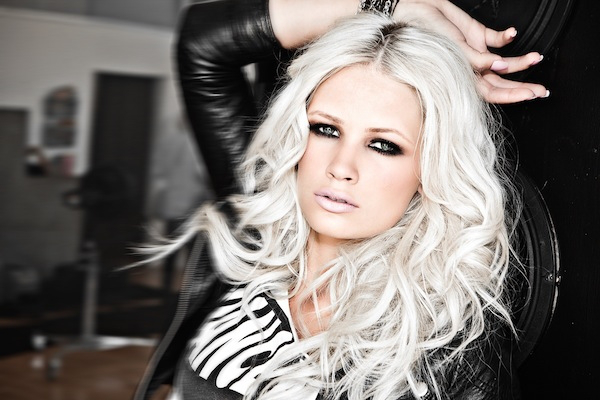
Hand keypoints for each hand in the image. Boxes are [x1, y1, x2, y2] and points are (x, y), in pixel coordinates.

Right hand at [394, 0, 548, 103]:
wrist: (415, 9)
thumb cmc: (423, 33)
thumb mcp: (451, 49)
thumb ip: (477, 59)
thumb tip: (501, 66)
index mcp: (462, 78)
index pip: (490, 93)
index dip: (511, 95)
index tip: (530, 94)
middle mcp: (471, 68)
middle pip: (500, 82)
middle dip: (522, 86)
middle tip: (541, 89)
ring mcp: (476, 52)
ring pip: (503, 63)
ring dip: (521, 61)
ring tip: (535, 57)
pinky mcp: (477, 34)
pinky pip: (496, 39)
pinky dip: (506, 37)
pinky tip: (512, 34)